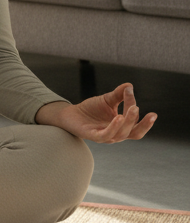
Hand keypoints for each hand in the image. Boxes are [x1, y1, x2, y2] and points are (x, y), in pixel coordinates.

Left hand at [35, 83, 155, 142]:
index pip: (134, 119)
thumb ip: (118, 94)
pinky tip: (119, 117)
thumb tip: (130, 85)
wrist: (71, 114)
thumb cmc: (91, 109)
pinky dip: (113, 127)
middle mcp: (117, 134)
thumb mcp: (107, 100)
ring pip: (122, 134)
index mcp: (122, 127)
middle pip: (134, 133)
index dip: (132, 104)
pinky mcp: (93, 136)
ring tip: (133, 108)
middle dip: (144, 124)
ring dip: (129, 122)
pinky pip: (105, 135)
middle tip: (150, 113)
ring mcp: (105, 137)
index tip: (129, 90)